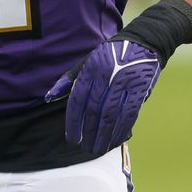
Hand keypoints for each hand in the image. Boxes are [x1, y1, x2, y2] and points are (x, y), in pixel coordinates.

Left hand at [44, 39, 160, 153]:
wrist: (142, 44)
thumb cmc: (110, 56)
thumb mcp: (87, 63)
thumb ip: (69, 81)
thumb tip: (49, 98)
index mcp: (89, 70)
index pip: (77, 100)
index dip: (73, 121)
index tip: (71, 137)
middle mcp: (104, 76)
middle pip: (93, 109)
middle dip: (88, 131)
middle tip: (84, 147)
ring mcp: (123, 82)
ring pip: (110, 114)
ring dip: (103, 134)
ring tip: (97, 148)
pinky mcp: (139, 88)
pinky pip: (129, 113)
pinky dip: (121, 128)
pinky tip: (115, 140)